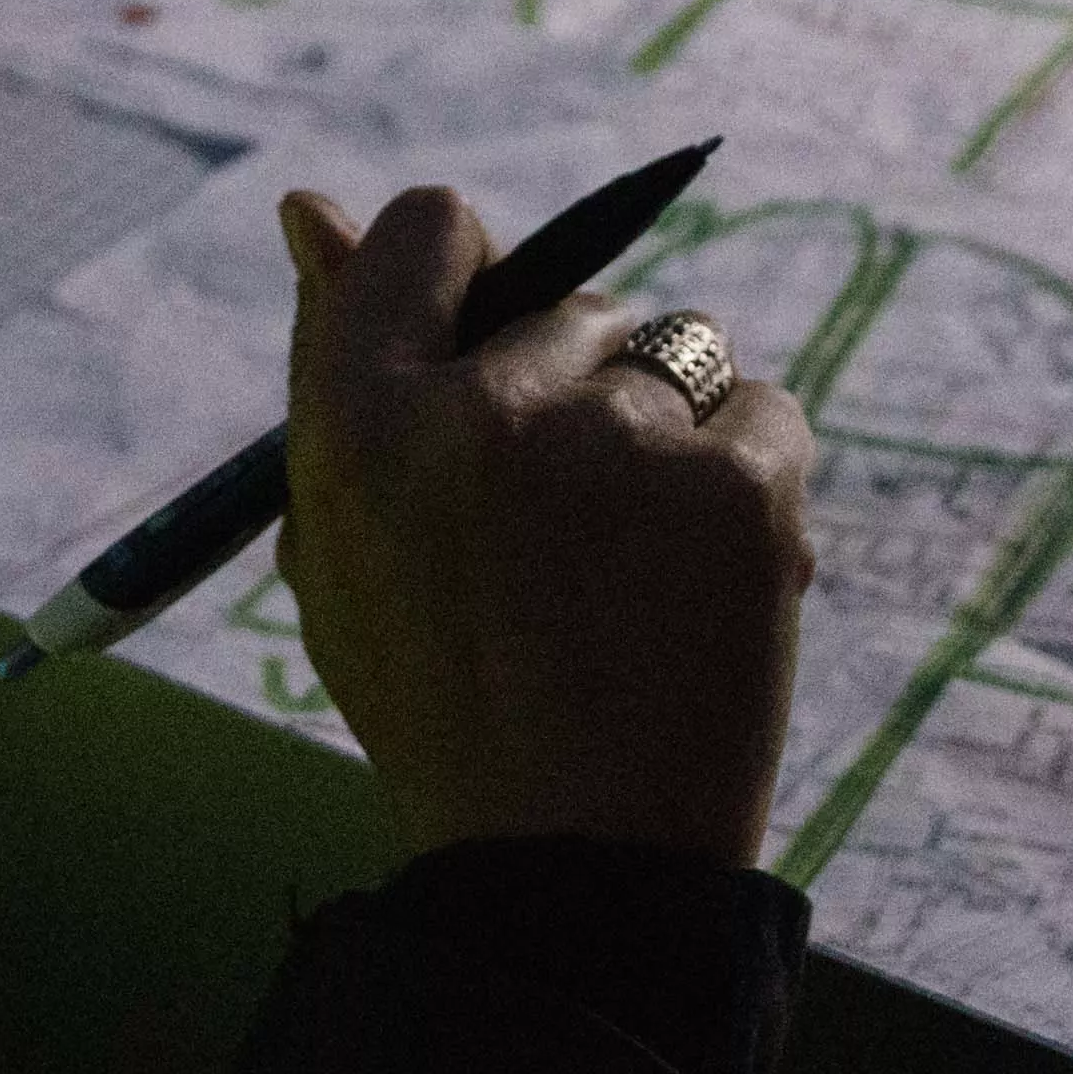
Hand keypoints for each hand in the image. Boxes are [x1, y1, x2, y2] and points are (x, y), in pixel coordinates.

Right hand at [266, 182, 811, 864]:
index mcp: (357, 420)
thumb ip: (334, 367)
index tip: (488, 357)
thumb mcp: (342, 544)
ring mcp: (622, 441)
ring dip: (670, 428)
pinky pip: (763, 412)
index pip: (427, 230)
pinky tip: (705, 578)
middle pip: (568, 303)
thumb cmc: (440, 701)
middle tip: (565, 533)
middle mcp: (483, 410)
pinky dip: (750, 478)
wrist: (574, 868)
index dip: (465, 281)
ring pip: (678, 350)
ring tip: (636, 566)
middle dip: (576, 388)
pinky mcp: (740, 486)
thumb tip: (308, 205)